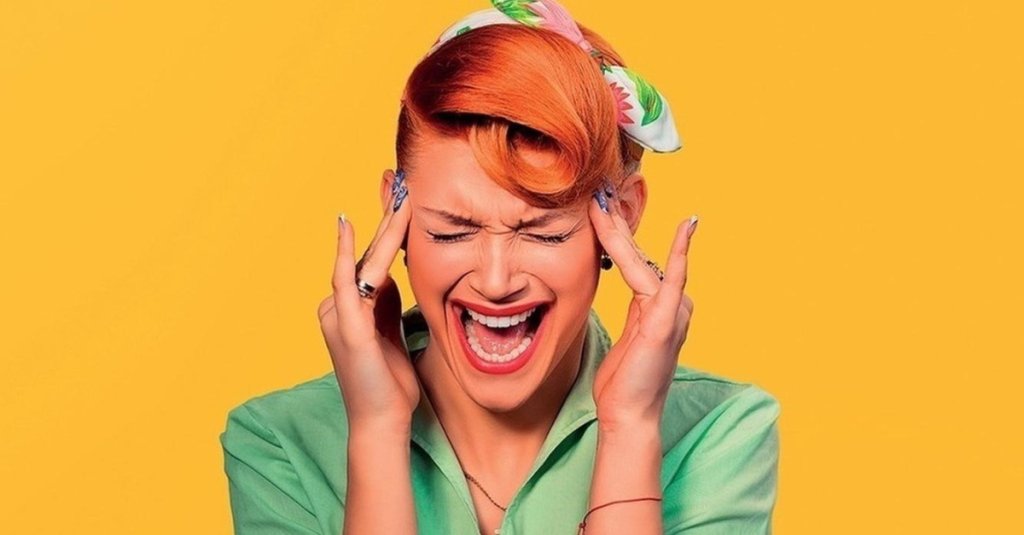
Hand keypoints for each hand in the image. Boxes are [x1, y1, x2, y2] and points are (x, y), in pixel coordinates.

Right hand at [317, 169, 418, 434]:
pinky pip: (345, 281)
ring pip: (363, 261)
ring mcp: (339, 314)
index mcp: (352, 308)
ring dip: (382, 227)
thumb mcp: (391, 334)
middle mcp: (339, 306)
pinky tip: (346, 226)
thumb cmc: (390, 383)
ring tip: (398, 195)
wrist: (383, 420)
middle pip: (367, 253)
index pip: (371, 259)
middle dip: (384, 216)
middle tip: (398, 180)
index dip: (386, 227)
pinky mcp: (347, 326)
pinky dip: (344, 252)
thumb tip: (392, 276)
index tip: (400, 196)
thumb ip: (387, 304)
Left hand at [588, 185, 697, 431]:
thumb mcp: (625, 338)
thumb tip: (619, 293)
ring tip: (601, 203)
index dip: (617, 233)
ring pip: (641, 262)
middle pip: (637, 256)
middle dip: (615, 223)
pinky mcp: (666, 322)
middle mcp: (671, 304)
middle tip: (599, 191)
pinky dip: (680, 253)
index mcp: (657, 306)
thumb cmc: (622, 382)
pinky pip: (672, 280)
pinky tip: (688, 226)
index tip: (600, 205)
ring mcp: (671, 311)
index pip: (634, 261)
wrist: (629, 415)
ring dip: (619, 232)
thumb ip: (631, 312)